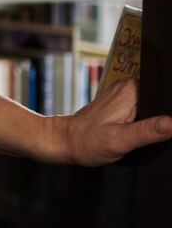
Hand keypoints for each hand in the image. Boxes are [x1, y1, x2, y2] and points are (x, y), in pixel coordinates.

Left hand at [55, 79, 171, 164]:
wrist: (66, 141)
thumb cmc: (87, 141)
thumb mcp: (120, 140)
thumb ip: (148, 131)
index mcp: (132, 90)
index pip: (165, 93)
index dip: (171, 109)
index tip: (167, 128)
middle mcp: (129, 86)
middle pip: (161, 100)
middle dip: (164, 117)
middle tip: (151, 135)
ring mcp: (125, 94)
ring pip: (154, 105)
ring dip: (155, 120)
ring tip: (145, 134)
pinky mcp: (123, 103)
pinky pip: (144, 109)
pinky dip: (146, 121)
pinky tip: (143, 131)